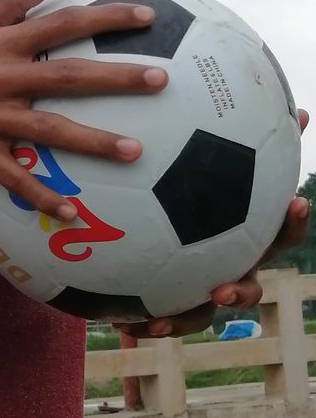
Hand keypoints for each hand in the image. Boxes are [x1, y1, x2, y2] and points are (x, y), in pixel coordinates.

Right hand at [0, 0, 168, 214]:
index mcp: (0, 44)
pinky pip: (12, 178)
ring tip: (137, 151)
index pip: (61, 24)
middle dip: (116, 77)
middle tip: (161, 81)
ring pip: (47, 130)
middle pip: (65, 75)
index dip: (105, 18)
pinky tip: (71, 213)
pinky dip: (41, 196)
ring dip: (93, 142)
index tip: (148, 16)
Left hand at [126, 111, 309, 338]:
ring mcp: (201, 292)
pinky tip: (121, 325)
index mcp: (247, 237)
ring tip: (160, 324)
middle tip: (223, 288)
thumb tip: (267, 93)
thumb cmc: (191, 190)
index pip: (279, 231)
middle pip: (248, 287)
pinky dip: (144, 323)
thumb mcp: (205, 155)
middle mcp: (231, 268)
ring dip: (185, 321)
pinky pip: (158, 319)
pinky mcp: (168, 307)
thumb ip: (233, 130)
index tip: (295, 201)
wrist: (155, 244)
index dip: (291, 221)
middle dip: (241, 292)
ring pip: (201, 316)